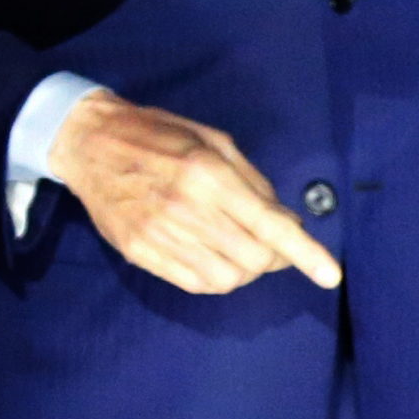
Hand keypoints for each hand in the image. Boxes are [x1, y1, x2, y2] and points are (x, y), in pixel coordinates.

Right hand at [46, 87, 342, 295]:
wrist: (87, 143)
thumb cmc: (156, 134)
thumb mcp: (212, 141)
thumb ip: (253, 182)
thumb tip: (287, 223)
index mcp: (207, 173)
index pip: (268, 224)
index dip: (305, 253)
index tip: (331, 276)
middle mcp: (186, 208)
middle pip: (255, 259)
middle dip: (273, 256)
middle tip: (268, 241)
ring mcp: (160, 234)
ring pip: (228, 278)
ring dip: (245, 269)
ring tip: (236, 246)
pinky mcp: (140, 251)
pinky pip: (196, 284)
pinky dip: (217, 277)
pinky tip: (212, 255)